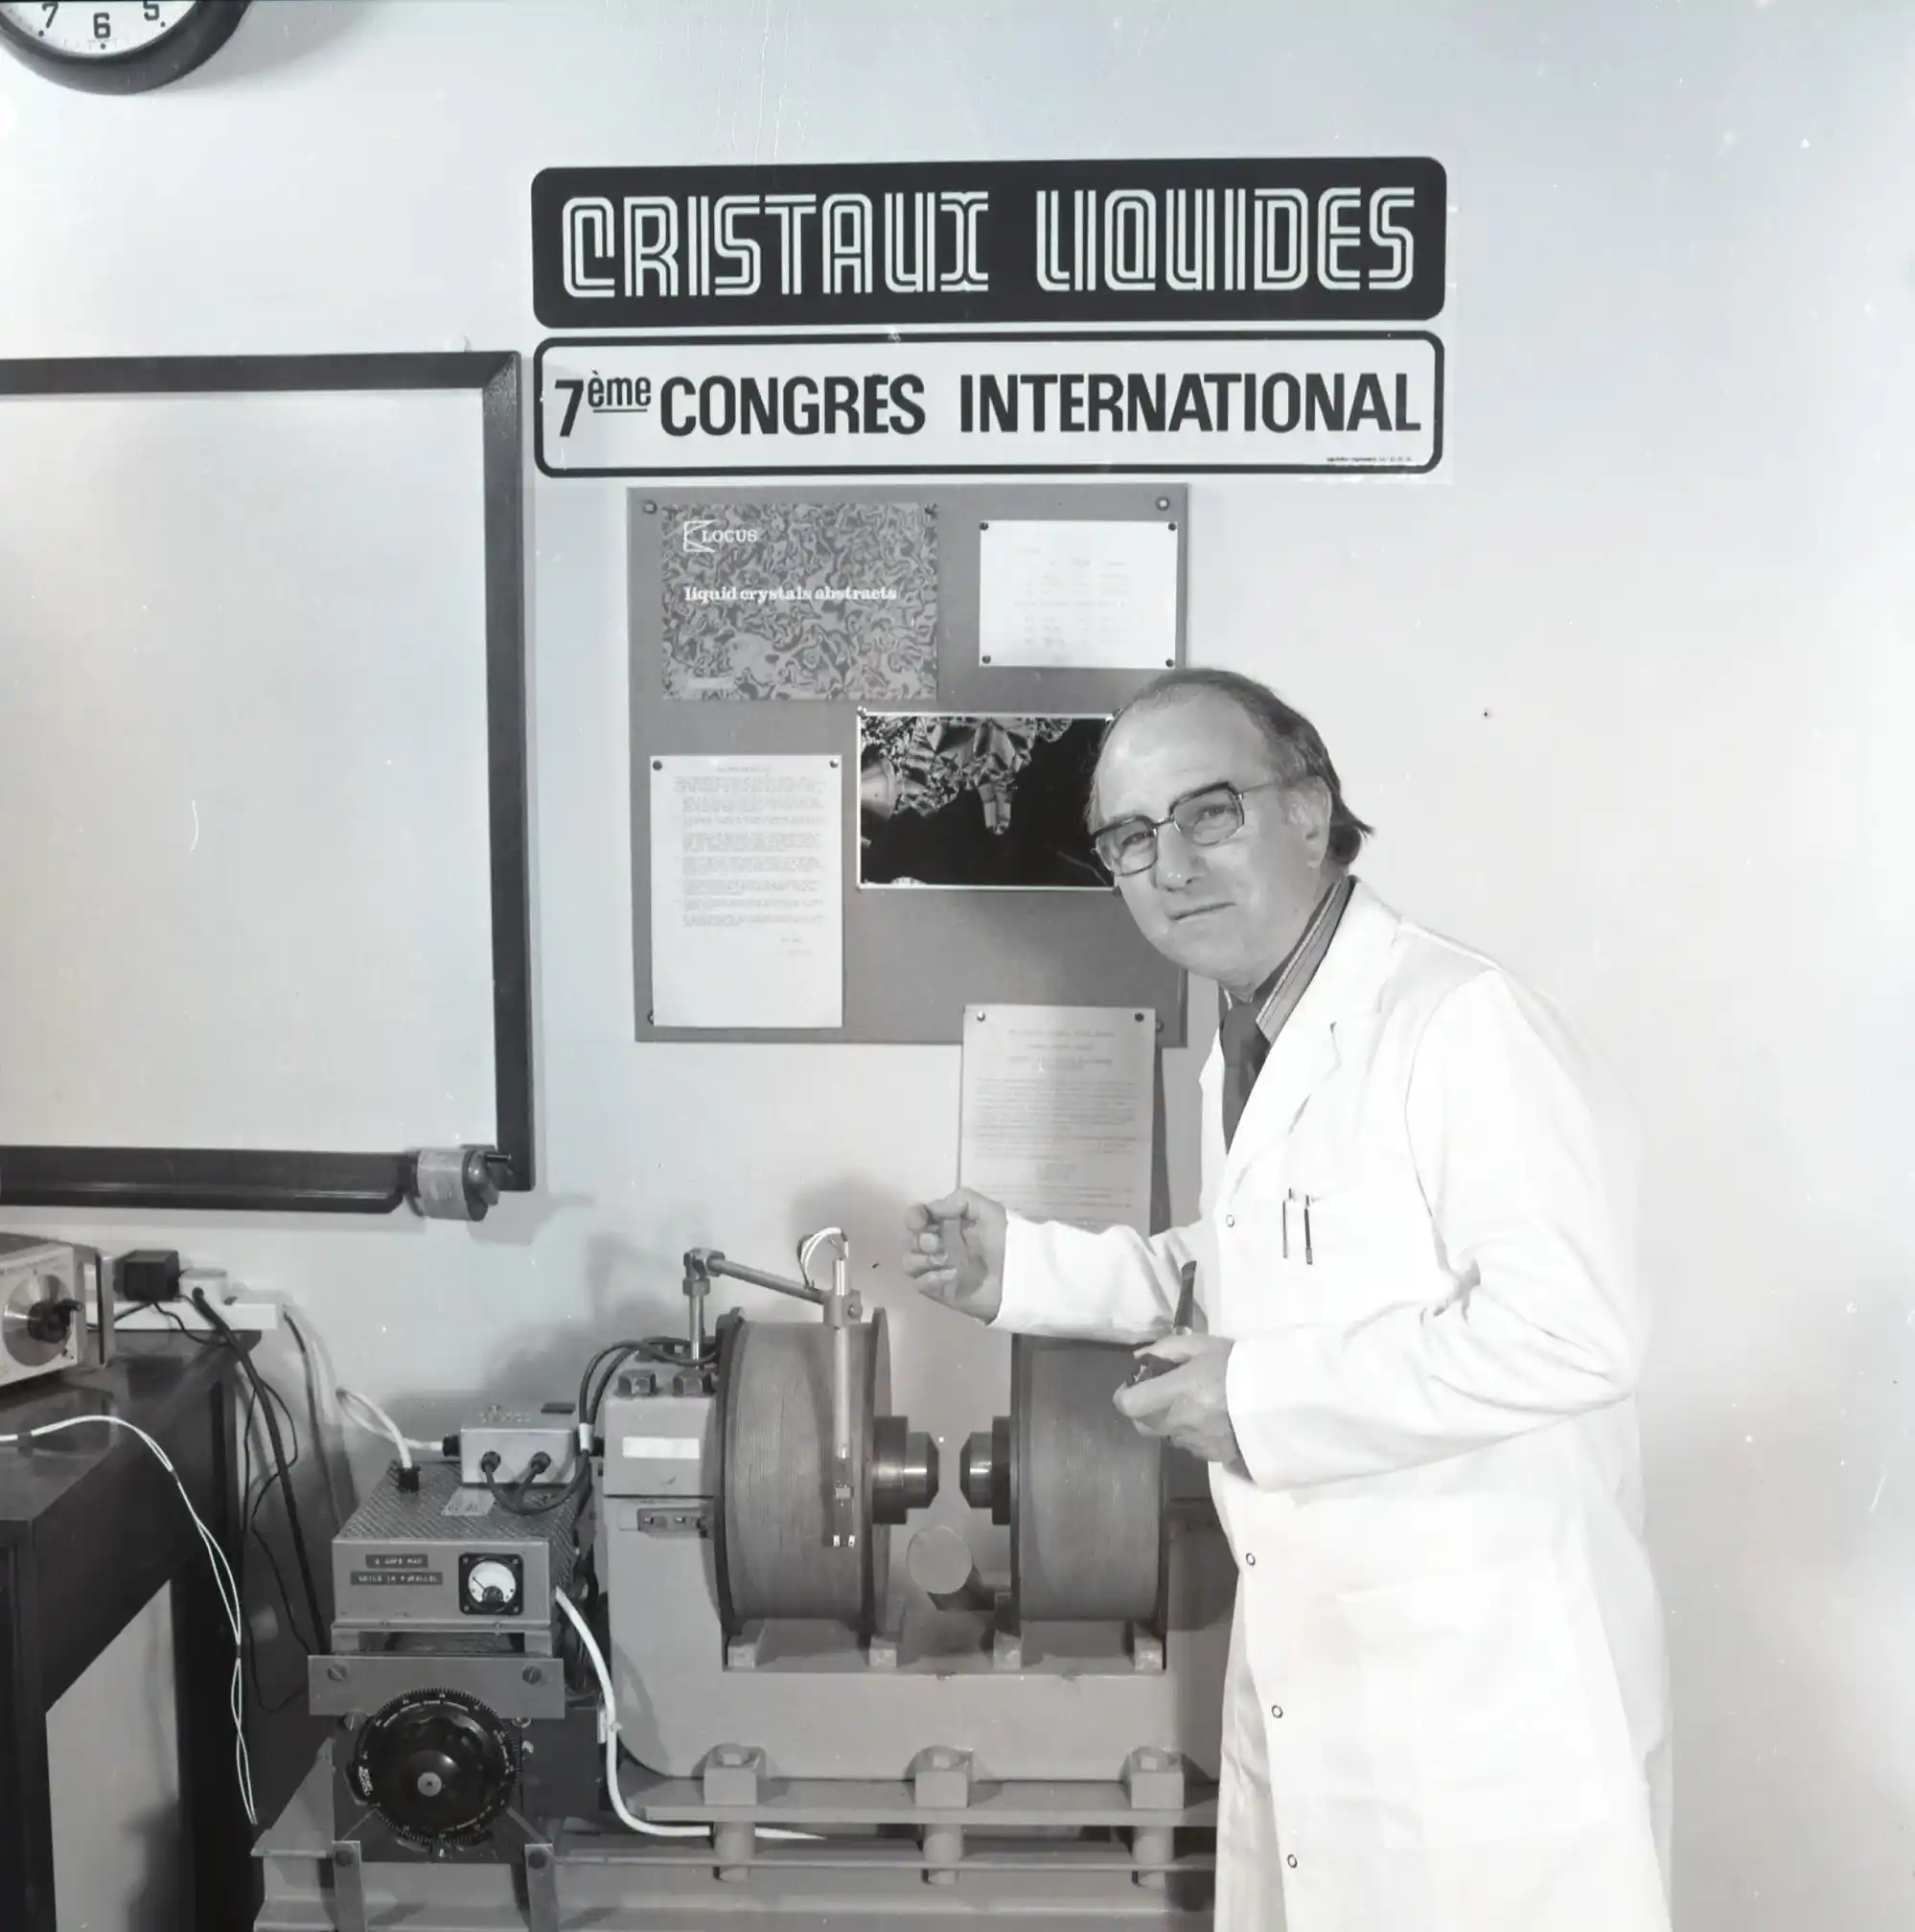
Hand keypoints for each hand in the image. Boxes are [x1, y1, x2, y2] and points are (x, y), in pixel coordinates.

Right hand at [903, 1188, 1006, 1323]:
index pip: (918, 1216)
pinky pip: (920, 1284)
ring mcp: (938, 1268)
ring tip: (945, 1260)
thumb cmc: (1005, 1239)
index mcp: (948, 1224)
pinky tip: (949, 1275)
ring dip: (921, 1259)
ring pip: (909, 1262)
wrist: (1019, 1275)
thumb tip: (933, 1208)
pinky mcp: (941, 1290)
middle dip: (920, 1240)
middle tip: (937, 1244)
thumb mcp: (989, 1210)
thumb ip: (961, 1200)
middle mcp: (940, 1245)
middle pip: (911, 1240)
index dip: (914, 1217)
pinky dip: (930, 1279)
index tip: (920, 1221)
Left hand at [1112, 1333, 1241, 1464]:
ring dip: (1168, 1422)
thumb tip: (1140, 1359)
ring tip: (1192, 1404)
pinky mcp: (1213, 1456)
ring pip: (1165, 1436)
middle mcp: (1181, 1421)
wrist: (1283, 1399)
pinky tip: (1210, 1419)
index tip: (1135, 1384)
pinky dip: (1190, 1433)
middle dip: (1143, 1409)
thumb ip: (1166, 1349)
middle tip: (1160, 1393)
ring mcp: (1196, 1442)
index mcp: (1178, 1391)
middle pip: (1142, 1425)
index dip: (1125, 1394)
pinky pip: (1188, 1446)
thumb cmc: (1239, 1365)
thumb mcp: (1202, 1345)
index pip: (1129, 1404)